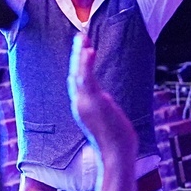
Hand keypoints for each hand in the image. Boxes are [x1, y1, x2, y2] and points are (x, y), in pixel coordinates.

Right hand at [69, 33, 136, 161]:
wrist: (116, 153)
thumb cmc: (116, 140)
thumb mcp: (108, 118)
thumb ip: (103, 106)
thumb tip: (106, 99)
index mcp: (82, 107)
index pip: (77, 82)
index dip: (78, 65)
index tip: (82, 51)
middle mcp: (79, 103)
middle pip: (74, 74)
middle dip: (76, 54)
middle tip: (80, 36)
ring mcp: (84, 102)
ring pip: (78, 73)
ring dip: (79, 54)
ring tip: (82, 38)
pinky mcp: (92, 102)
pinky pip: (87, 78)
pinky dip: (86, 63)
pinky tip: (89, 50)